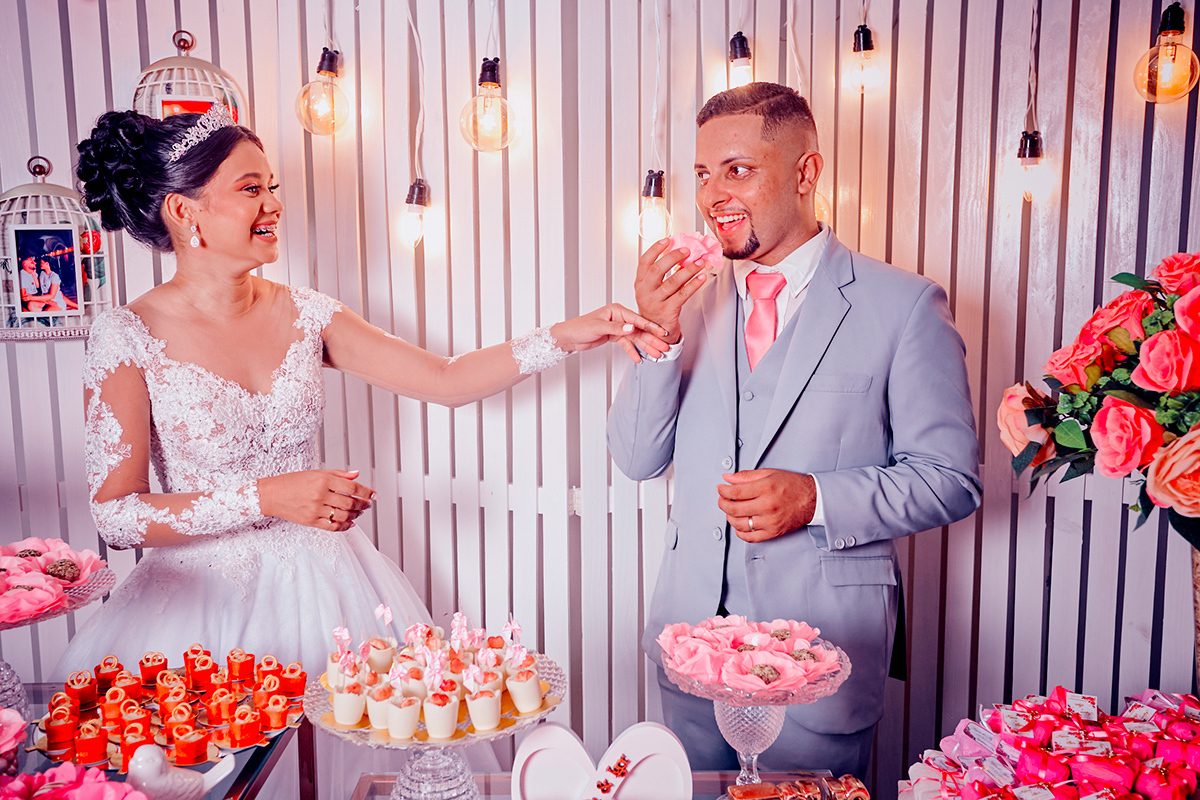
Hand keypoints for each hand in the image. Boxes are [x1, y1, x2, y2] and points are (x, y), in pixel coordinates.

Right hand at [257, 469, 375, 530]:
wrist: (271, 495)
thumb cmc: (292, 482)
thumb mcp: (316, 472)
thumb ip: (338, 474)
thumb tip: (357, 474)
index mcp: (323, 480)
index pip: (352, 487)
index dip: (366, 491)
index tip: (374, 495)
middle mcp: (320, 494)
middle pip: (350, 503)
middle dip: (363, 504)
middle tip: (367, 504)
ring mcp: (315, 509)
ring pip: (343, 516)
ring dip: (356, 515)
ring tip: (359, 513)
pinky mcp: (311, 521)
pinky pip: (332, 526)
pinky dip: (344, 526)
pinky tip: (350, 523)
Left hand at [550, 303, 669, 362]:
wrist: (569, 337)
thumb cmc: (580, 327)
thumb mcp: (598, 327)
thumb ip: (616, 328)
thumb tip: (632, 327)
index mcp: (617, 310)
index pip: (637, 319)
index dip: (651, 327)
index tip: (662, 332)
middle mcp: (620, 318)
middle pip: (639, 330)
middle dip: (652, 339)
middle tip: (664, 347)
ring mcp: (618, 327)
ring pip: (635, 338)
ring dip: (646, 347)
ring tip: (657, 354)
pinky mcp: (615, 336)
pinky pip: (627, 344)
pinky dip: (633, 351)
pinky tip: (639, 358)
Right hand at [634, 239, 709, 342]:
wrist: (656, 331)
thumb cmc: (656, 306)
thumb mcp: (653, 289)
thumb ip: (662, 273)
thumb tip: (681, 254)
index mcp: (640, 283)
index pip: (644, 261)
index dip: (655, 249)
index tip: (667, 240)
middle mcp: (645, 292)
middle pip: (658, 269)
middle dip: (673, 257)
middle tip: (686, 250)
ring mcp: (655, 302)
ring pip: (673, 282)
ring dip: (688, 270)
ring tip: (700, 262)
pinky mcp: (667, 310)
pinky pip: (683, 295)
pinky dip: (694, 285)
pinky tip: (701, 278)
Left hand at [717, 469, 816, 541]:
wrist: (812, 499)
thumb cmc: (791, 485)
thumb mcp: (769, 474)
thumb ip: (746, 476)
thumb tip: (727, 479)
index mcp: (766, 488)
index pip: (735, 492)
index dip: (723, 491)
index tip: (720, 489)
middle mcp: (767, 506)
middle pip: (734, 509)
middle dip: (723, 504)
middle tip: (722, 499)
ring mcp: (770, 521)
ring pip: (739, 524)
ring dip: (729, 517)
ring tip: (731, 511)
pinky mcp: (773, 532)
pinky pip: (750, 537)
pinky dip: (740, 532)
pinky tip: (739, 524)